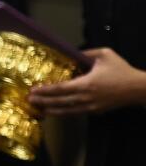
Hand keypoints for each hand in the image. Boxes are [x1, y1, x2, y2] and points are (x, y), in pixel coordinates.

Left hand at [28, 48, 145, 115]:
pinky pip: (76, 113)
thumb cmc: (122, 70)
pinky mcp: (96, 111)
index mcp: (87, 84)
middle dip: (43, 101)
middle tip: (29, 101)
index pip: (61, 88)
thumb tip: (71, 52)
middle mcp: (87, 98)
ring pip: (67, 111)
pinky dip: (64, 113)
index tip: (33, 90)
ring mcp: (91, 107)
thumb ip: (86, 52)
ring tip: (38, 109)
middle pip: (60, 101)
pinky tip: (55, 112)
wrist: (139, 89)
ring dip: (52, 110)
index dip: (46, 90)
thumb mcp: (104, 54)